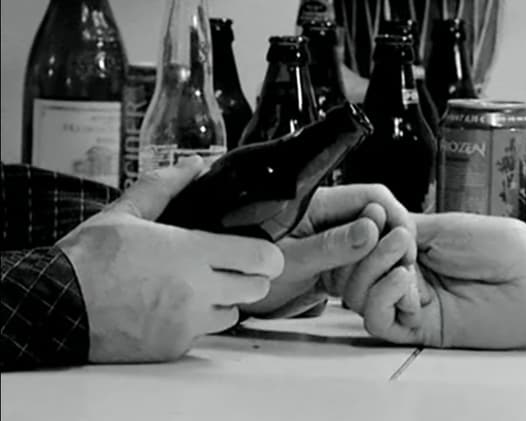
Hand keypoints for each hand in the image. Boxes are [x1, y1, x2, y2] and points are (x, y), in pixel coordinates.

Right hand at [57, 156, 282, 362]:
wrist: (58, 304)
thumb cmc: (89, 260)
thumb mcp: (126, 213)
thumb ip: (165, 186)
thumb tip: (194, 165)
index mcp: (191, 252)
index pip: (260, 257)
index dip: (268, 255)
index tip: (264, 253)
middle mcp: (197, 290)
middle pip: (256, 288)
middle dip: (251, 277)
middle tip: (234, 269)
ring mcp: (187, 322)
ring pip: (232, 314)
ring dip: (224, 302)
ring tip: (198, 289)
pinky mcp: (173, 347)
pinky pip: (202, 336)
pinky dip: (196, 324)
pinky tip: (173, 309)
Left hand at [238, 184, 415, 317]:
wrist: (227, 293)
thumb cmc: (241, 270)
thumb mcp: (290, 261)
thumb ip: (330, 246)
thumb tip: (370, 230)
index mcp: (315, 201)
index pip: (371, 196)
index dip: (393, 217)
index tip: (404, 243)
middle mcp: (326, 214)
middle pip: (378, 217)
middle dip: (394, 241)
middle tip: (403, 267)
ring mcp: (329, 236)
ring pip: (374, 241)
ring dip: (384, 260)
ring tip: (389, 280)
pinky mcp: (330, 258)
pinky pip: (361, 260)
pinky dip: (371, 274)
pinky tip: (373, 287)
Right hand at [339, 212, 525, 347]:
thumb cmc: (507, 249)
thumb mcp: (445, 226)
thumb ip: (403, 228)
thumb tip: (369, 225)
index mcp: (415, 250)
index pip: (365, 245)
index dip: (361, 230)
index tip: (369, 215)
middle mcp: (410, 278)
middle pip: (355, 272)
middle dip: (362, 250)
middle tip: (389, 235)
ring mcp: (414, 305)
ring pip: (360, 297)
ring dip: (372, 270)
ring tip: (403, 254)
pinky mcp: (422, 330)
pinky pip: (380, 321)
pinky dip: (381, 297)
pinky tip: (403, 280)